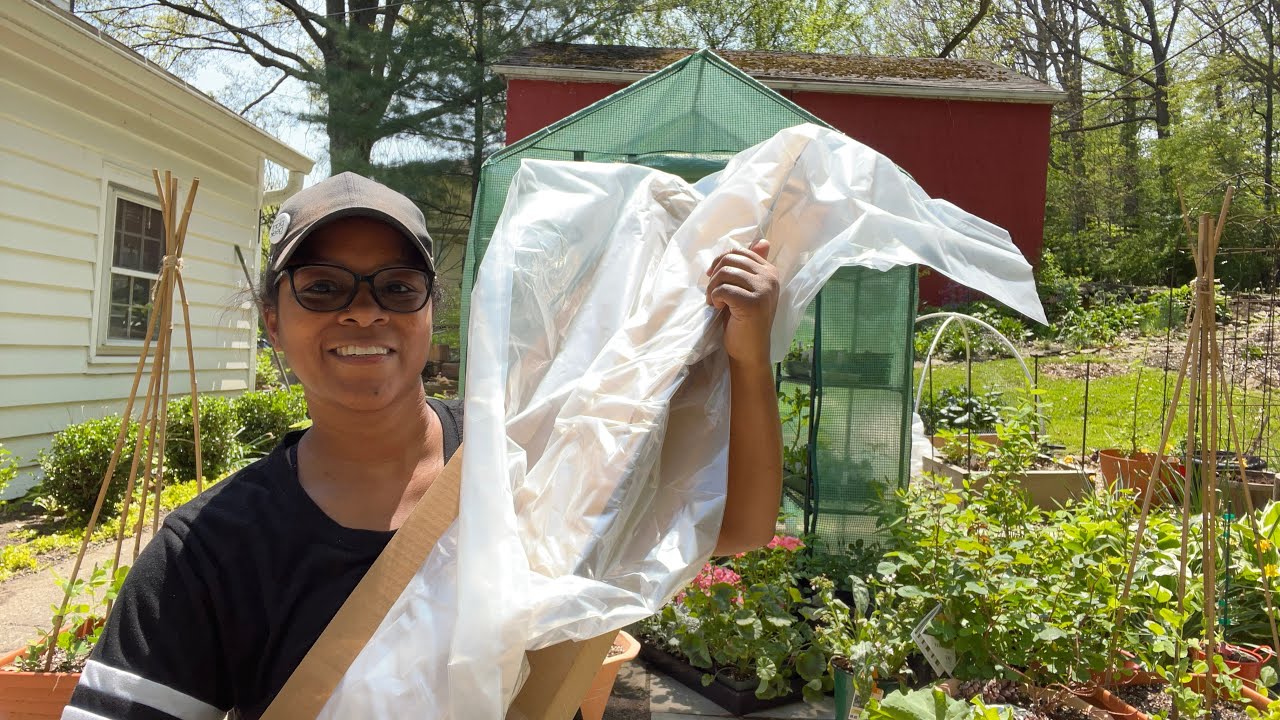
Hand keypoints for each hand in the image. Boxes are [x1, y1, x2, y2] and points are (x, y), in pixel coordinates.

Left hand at [706, 239, 779, 368]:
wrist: (749, 351)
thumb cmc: (744, 320)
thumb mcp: (748, 289)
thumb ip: (751, 266)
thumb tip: (762, 240)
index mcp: (770, 271)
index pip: (739, 252)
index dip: (721, 263)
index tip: (714, 279)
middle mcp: (770, 278)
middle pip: (730, 259)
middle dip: (714, 275)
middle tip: (712, 293)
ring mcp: (764, 290)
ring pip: (725, 273)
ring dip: (712, 288)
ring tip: (713, 302)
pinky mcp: (752, 303)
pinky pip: (722, 289)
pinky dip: (713, 298)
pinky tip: (717, 308)